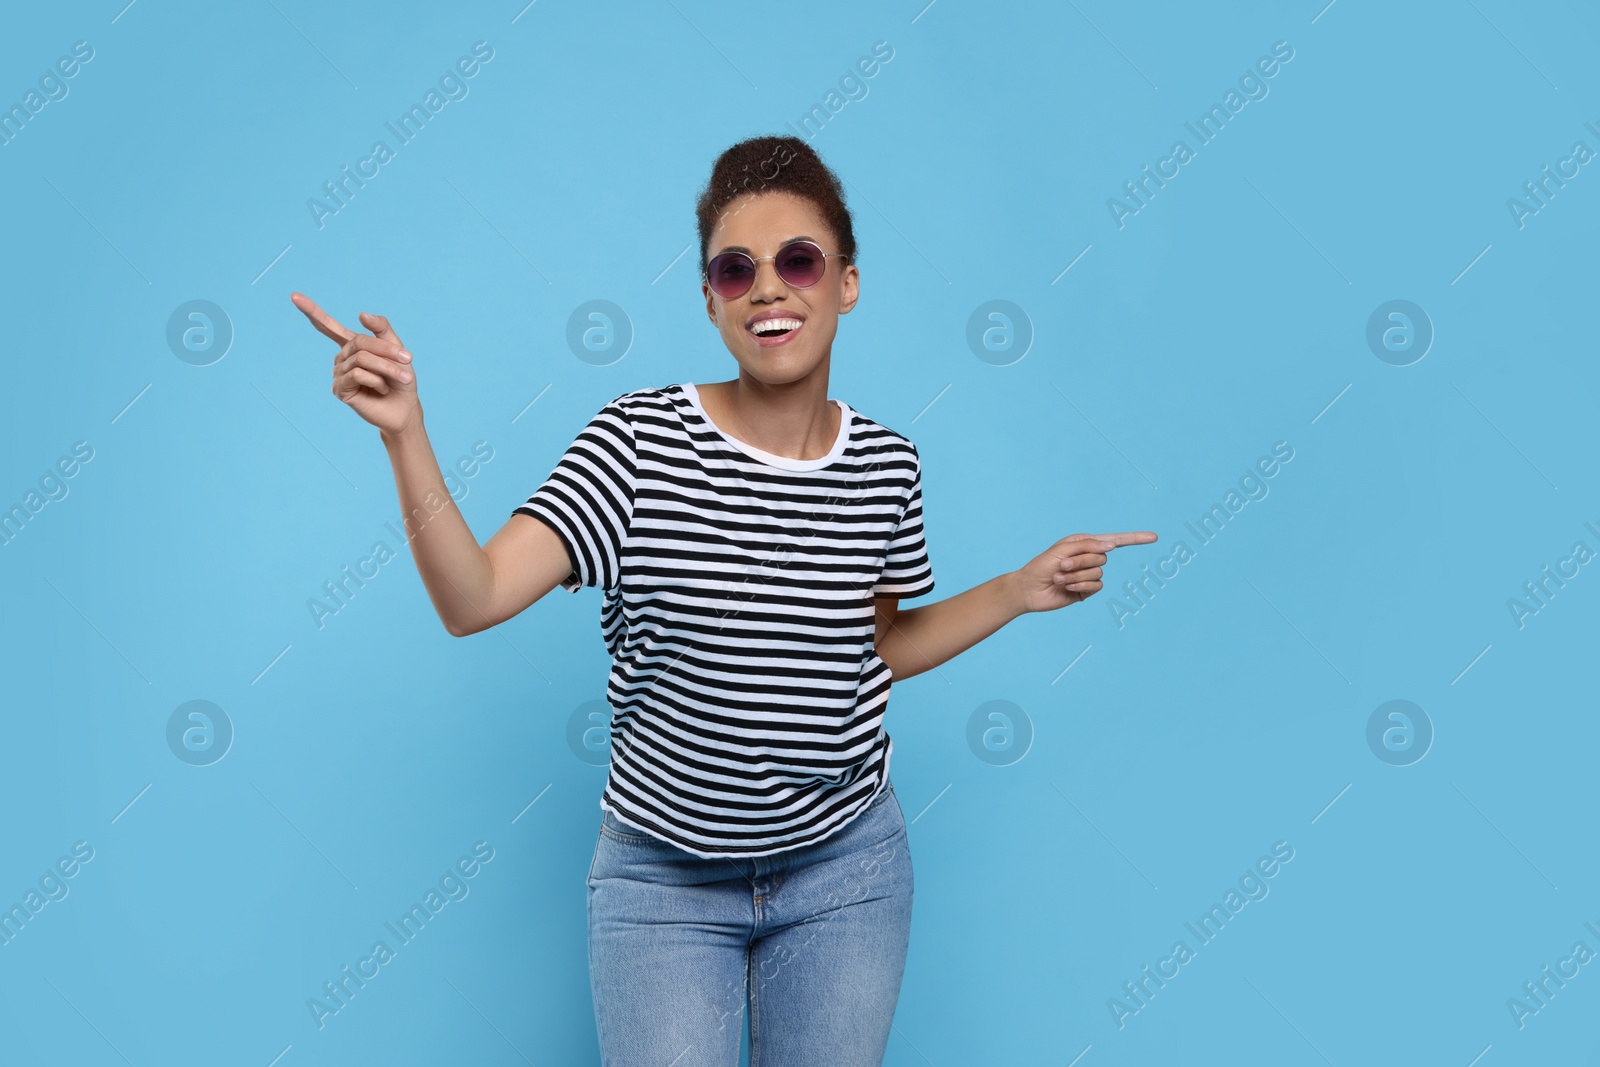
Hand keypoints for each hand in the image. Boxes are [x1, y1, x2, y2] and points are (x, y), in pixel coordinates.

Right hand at [291, 292, 419, 438]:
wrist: (405, 408)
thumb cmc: (401, 380)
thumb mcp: (397, 349)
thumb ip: (381, 329)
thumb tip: (360, 314)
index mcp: (352, 346)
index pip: (328, 326)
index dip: (312, 311)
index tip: (294, 296)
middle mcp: (341, 358)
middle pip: (359, 342)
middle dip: (386, 351)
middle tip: (408, 358)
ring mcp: (339, 374)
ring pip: (361, 359)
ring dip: (386, 367)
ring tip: (401, 377)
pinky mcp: (340, 390)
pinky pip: (357, 374)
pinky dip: (376, 380)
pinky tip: (382, 389)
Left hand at [1014, 530, 1157, 612]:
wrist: (1030, 589)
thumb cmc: (1041, 566)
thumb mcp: (1062, 550)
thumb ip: (1087, 546)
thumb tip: (1112, 545)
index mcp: (1085, 543)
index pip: (1115, 540)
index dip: (1135, 539)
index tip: (1154, 537)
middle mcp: (1089, 558)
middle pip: (1102, 556)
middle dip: (1081, 561)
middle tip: (1062, 565)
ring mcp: (1089, 575)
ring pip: (1098, 572)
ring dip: (1077, 575)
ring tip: (1060, 577)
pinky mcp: (1087, 591)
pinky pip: (1095, 586)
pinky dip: (1080, 586)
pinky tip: (1066, 587)